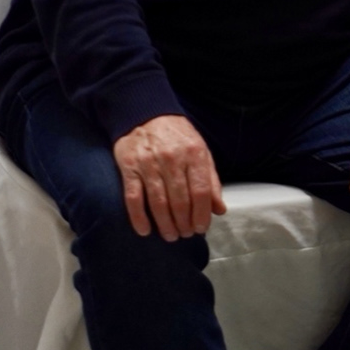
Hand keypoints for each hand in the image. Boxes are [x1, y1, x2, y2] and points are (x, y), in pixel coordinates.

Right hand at [112, 114, 225, 241]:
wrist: (146, 113)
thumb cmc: (177, 137)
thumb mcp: (201, 152)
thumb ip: (211, 181)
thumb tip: (219, 209)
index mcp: (194, 154)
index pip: (200, 192)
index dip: (202, 215)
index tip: (201, 228)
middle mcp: (172, 158)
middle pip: (180, 201)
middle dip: (184, 224)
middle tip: (185, 234)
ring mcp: (149, 163)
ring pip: (158, 203)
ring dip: (165, 225)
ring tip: (170, 235)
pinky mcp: (129, 167)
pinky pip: (133, 197)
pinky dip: (138, 217)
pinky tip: (145, 230)